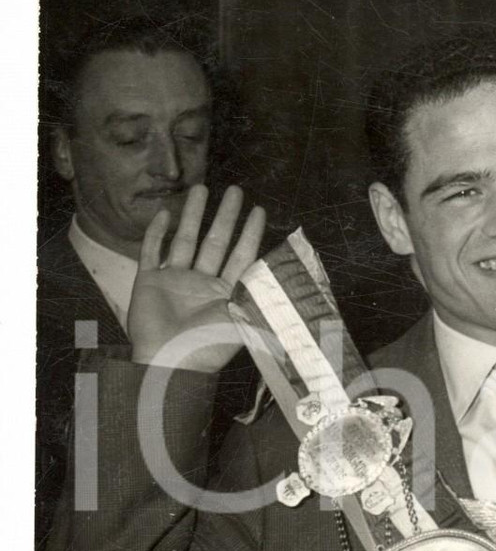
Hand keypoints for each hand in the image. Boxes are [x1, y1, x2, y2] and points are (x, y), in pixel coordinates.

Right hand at [128, 184, 265, 371]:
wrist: (169, 362)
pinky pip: (152, 252)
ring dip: (193, 215)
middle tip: (235, 191)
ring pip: (185, 240)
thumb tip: (292, 291)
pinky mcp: (149, 282)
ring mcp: (174, 281)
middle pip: (216, 242)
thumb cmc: (208, 347)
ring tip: (201, 188)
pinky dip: (156, 233)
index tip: (258, 211)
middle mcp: (202, 284)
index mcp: (225, 293)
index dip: (251, 233)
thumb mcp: (244, 324)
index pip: (242, 255)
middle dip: (226, 217)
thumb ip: (263, 304)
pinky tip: (163, 213)